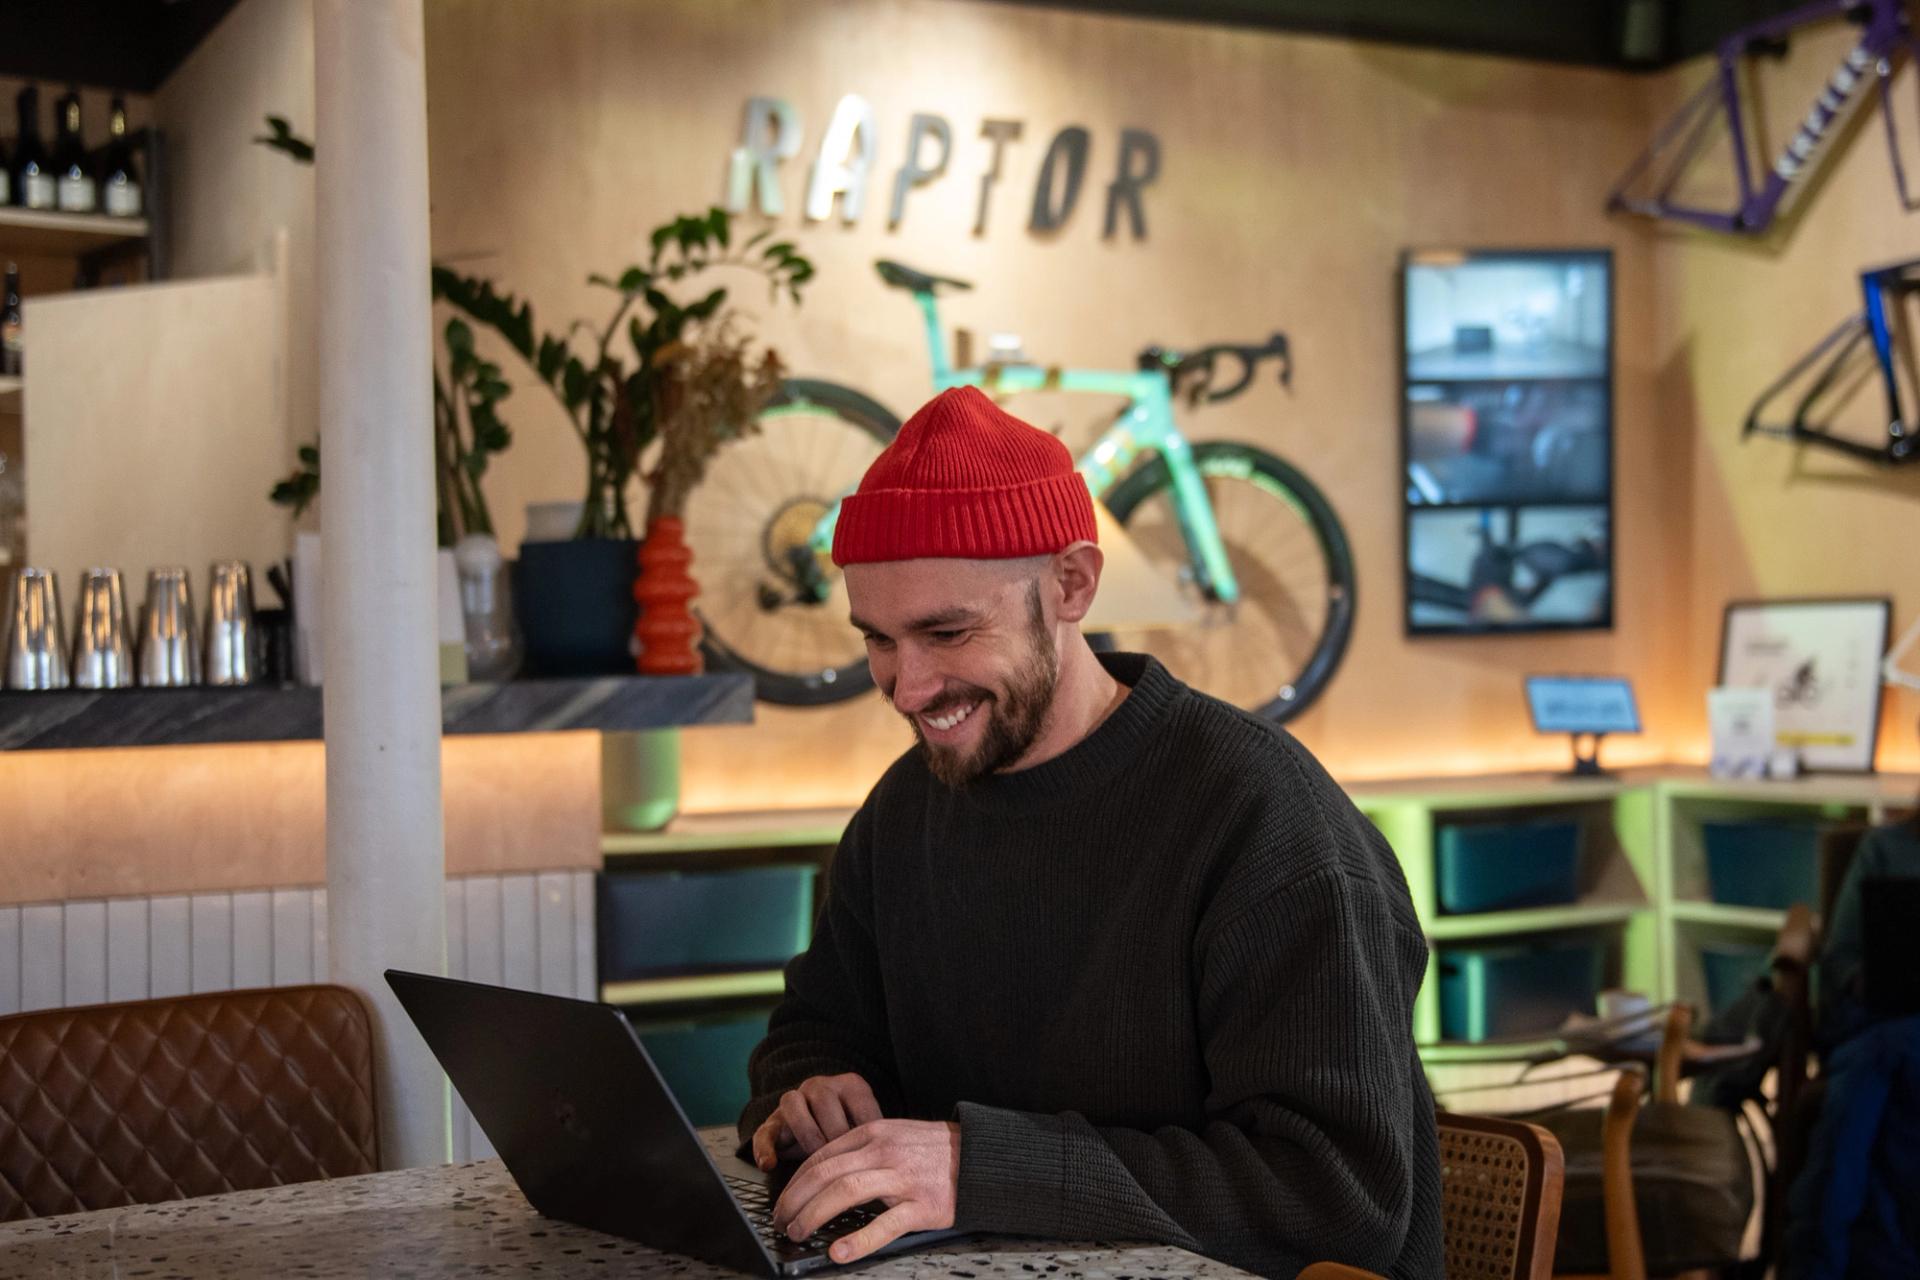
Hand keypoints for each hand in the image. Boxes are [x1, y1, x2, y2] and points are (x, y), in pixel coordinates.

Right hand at [751, 1072, 883, 1169]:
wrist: (819, 1131)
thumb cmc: (852, 1136)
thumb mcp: (869, 1133)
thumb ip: (877, 1140)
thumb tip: (887, 1164)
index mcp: (851, 1085)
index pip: (859, 1101)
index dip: (864, 1132)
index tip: (869, 1156)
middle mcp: (820, 1086)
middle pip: (824, 1101)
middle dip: (834, 1135)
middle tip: (844, 1162)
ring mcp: (794, 1100)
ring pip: (793, 1105)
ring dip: (806, 1135)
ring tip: (817, 1163)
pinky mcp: (772, 1122)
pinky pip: (766, 1131)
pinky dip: (765, 1147)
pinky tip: (770, 1164)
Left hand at [772, 1119, 959, 1264]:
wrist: (981, 1158)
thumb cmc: (934, 1152)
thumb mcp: (894, 1135)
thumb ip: (862, 1150)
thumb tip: (824, 1174)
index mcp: (873, 1133)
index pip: (821, 1156)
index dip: (796, 1181)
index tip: (783, 1201)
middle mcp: (883, 1151)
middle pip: (825, 1173)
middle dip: (795, 1200)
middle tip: (782, 1221)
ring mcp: (902, 1178)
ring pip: (845, 1191)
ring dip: (814, 1214)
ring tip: (799, 1232)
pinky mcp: (921, 1205)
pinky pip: (884, 1224)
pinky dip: (858, 1240)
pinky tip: (839, 1252)